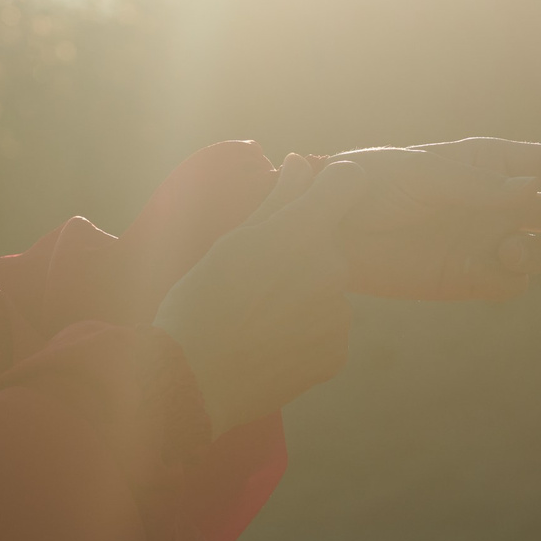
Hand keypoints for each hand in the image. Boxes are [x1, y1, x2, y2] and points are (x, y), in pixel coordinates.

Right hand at [151, 153, 363, 433]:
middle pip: (331, 243)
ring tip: (259, 312)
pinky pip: (328, 328)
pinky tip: (269, 340)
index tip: (313, 196)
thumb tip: (300, 162)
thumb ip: (278, 197)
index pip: (348, 182)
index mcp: (304, 230)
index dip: (332, 185)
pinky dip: (306, 330)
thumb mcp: (234, 239)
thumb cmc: (200, 299)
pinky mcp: (337, 353)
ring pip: (328, 287)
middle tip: (258, 275)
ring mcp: (339, 315)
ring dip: (305, 292)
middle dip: (304, 250)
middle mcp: (333, 268)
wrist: (192, 378)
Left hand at [328, 138, 540, 301]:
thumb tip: (534, 190)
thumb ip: (480, 186)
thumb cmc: (374, 185)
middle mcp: (494, 201)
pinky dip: (520, 274)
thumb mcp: (425, 176)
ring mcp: (485, 239)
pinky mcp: (471, 275)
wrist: (334, 230)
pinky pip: (514, 281)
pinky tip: (502, 262)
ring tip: (515, 248)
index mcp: (487, 163)